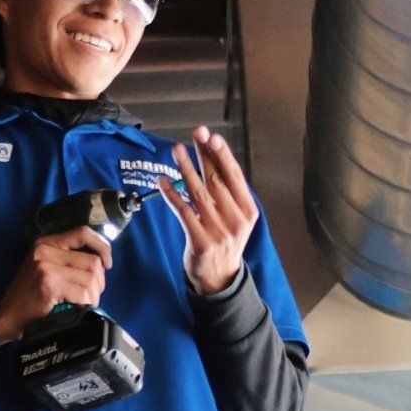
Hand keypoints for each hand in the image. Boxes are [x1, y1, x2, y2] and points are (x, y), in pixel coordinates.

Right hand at [0, 227, 112, 344]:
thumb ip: (66, 259)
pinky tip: (79, 309)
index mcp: (45, 242)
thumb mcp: (43, 268)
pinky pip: (83, 293)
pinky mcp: (49, 284)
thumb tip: (101, 262)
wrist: (6, 318)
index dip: (102, 246)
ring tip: (85, 304)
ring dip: (94, 295)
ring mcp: (46, 266)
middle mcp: (45, 250)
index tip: (107, 264)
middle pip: (92, 261)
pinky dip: (87, 304)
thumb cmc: (29, 296)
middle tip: (91, 295)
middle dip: (99, 282)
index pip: (83, 233)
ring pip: (91, 277)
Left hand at [161, 126, 258, 295]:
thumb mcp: (236, 218)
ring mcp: (218, 232)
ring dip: (185, 168)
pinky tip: (163, 181)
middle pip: (216, 180)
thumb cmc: (225, 240)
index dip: (223, 155)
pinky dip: (172, 194)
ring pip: (198, 193)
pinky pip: (183, 212)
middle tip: (196, 133)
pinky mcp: (200, 241)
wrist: (219, 277)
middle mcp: (235, 220)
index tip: (212, 137)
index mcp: (248, 211)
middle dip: (204, 154)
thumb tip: (213, 158)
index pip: (234, 177)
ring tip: (177, 150)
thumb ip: (229, 195)